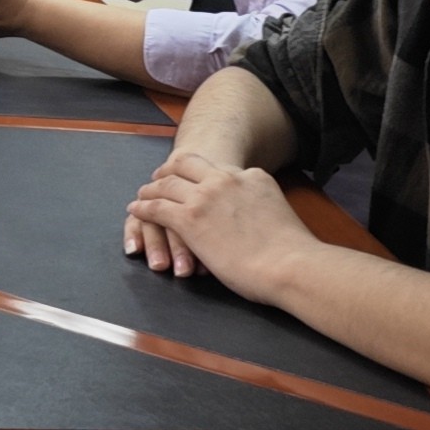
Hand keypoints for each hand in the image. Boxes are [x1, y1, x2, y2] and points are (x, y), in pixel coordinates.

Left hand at [121, 148, 312, 294]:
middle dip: (170, 170)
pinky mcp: (189, 218)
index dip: (200, 173)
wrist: (290, 264)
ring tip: (142, 195)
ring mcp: (205, 197)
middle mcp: (226, 179)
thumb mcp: (279, 211)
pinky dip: (143, 207)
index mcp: (252, 176)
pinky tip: (136, 210)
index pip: (217, 168)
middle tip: (159, 177)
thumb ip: (262, 205)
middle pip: (187, 165)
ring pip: (167, 185)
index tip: (192, 177)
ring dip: (151, 189)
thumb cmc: (293, 251)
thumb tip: (259, 217)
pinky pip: (156, 208)